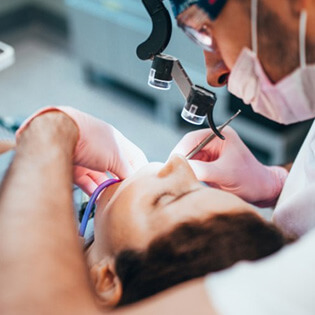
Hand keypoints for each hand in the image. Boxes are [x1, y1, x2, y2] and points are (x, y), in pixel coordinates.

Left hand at [17, 107, 147, 194]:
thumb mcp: (116, 156)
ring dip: (108, 188)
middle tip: (127, 195)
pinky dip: (94, 191)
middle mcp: (103, 150)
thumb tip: (131, 182)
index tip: (143, 184)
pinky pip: (87, 183)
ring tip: (113, 200)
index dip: (140, 170)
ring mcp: (89, 159)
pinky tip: (99, 200)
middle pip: (117, 169)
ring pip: (102, 178)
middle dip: (122, 181)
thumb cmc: (92, 140)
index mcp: (117, 142)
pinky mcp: (75, 168)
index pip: (134, 157)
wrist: (59, 134)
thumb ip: (126, 170)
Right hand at [170, 126, 287, 206]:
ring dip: (183, 168)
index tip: (171, 164)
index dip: (180, 151)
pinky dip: (188, 174)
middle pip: (187, 148)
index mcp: (219, 136)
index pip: (191, 139)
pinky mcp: (209, 165)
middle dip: (180, 161)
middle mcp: (213, 142)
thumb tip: (180, 167)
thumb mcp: (225, 174)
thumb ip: (203, 170)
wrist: (262, 191)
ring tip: (178, 179)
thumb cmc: (250, 180)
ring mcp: (211, 153)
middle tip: (171, 174)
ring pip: (188, 159)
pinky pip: (193, 167)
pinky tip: (186, 181)